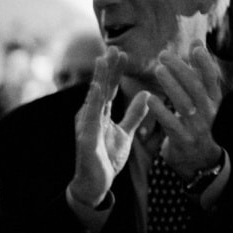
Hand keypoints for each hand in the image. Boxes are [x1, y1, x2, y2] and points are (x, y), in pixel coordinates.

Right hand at [69, 47, 149, 207]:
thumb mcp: (124, 133)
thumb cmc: (106, 158)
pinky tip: (97, 89)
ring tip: (103, 62)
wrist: (94, 185)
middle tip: (113, 48)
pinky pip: (91, 119)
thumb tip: (145, 95)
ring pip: (93, 99)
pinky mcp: (86, 140)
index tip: (123, 53)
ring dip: (98, 79)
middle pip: (100, 88)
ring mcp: (86, 127)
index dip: (115, 72)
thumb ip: (133, 115)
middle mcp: (89, 117)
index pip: (108, 88)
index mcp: (99, 114)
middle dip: (106, 69)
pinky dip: (94, 103)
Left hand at [142, 44, 226, 178]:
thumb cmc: (196, 119)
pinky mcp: (182, 140)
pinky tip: (149, 99)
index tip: (195, 47)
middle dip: (181, 70)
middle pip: (196, 88)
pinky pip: (171, 124)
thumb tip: (198, 41)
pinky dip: (160, 111)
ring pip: (184, 104)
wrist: (197, 157)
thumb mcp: (202, 97)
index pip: (212, 79)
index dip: (205, 63)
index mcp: (213, 100)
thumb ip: (198, 70)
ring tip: (158, 70)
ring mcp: (196, 127)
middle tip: (163, 55)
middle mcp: (208, 112)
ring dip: (171, 86)